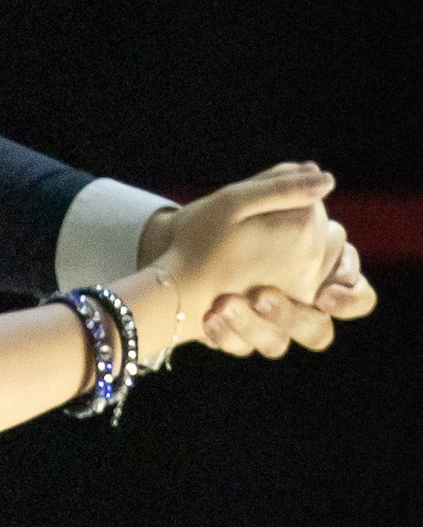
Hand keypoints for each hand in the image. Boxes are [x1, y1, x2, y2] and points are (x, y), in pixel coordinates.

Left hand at [146, 165, 370, 358]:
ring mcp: (267, 325)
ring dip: (254, 327)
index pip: (356, 293)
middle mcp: (298, 305)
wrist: (170, 247)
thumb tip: (324, 179)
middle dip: (295, 319)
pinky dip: (225, 334)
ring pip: (277, 345)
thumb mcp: (242, 200)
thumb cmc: (217, 220)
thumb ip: (284, 190)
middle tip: (262, 296)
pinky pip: (239, 347)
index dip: (348, 297)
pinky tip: (209, 317)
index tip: (323, 294)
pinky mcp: (238, 337)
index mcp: (319, 272)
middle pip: (318, 331)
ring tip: (224, 303)